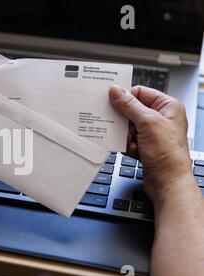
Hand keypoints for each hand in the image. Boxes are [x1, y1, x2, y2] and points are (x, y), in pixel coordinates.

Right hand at [109, 85, 191, 199]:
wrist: (168, 181)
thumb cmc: (168, 154)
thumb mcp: (147, 122)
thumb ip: (129, 105)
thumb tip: (116, 90)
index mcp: (168, 106)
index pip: (140, 92)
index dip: (125, 98)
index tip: (112, 102)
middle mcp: (161, 118)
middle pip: (131, 111)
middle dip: (125, 122)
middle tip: (121, 127)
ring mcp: (153, 133)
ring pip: (128, 127)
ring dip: (126, 136)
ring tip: (133, 144)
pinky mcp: (146, 145)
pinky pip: (128, 140)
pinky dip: (128, 146)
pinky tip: (135, 152)